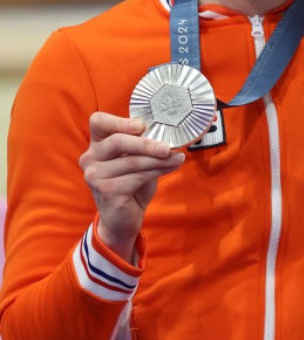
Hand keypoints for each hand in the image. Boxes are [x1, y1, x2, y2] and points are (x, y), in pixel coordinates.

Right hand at [78, 112, 184, 261]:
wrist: (123, 218)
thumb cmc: (131, 183)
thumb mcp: (136, 160)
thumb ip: (143, 146)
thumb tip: (169, 135)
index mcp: (97, 144)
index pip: (98, 122)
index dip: (119, 121)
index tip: (142, 126)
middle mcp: (90, 158)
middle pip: (117, 142)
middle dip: (146, 144)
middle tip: (168, 147)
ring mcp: (94, 175)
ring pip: (131, 161)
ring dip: (159, 159)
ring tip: (177, 158)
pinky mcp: (106, 190)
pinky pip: (136, 177)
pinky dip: (157, 171)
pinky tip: (171, 168)